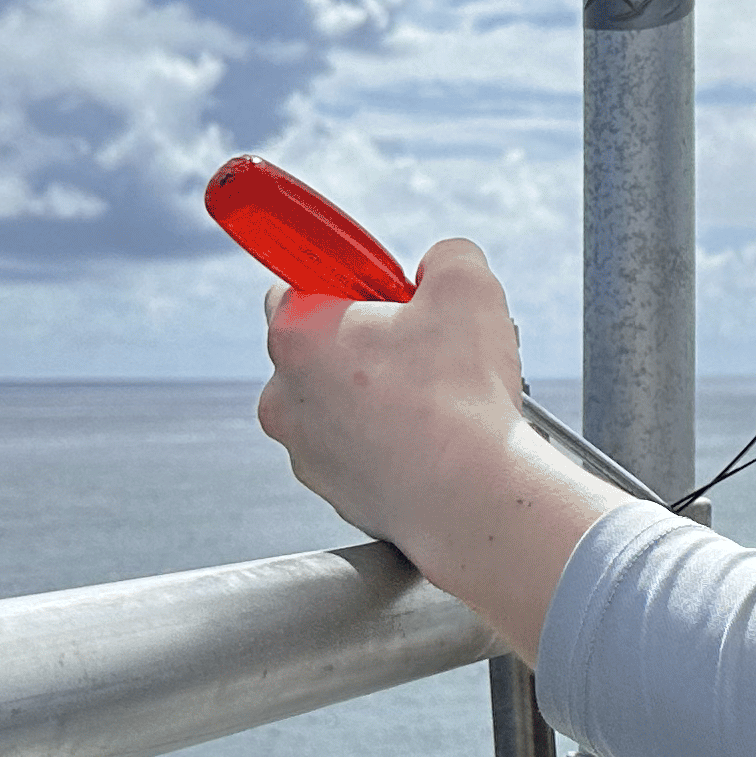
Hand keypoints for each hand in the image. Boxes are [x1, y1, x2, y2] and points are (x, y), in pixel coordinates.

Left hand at [257, 237, 617, 653]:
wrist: (473, 500)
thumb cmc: (462, 396)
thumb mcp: (468, 287)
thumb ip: (445, 256)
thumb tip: (438, 266)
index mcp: (297, 335)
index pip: (298, 282)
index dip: (350, 280)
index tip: (386, 291)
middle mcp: (282, 396)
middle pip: (319, 345)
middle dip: (369, 340)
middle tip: (426, 345)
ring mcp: (304, 451)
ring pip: (339, 401)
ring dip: (379, 393)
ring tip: (440, 400)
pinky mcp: (333, 492)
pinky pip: (357, 449)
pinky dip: (389, 441)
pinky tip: (436, 439)